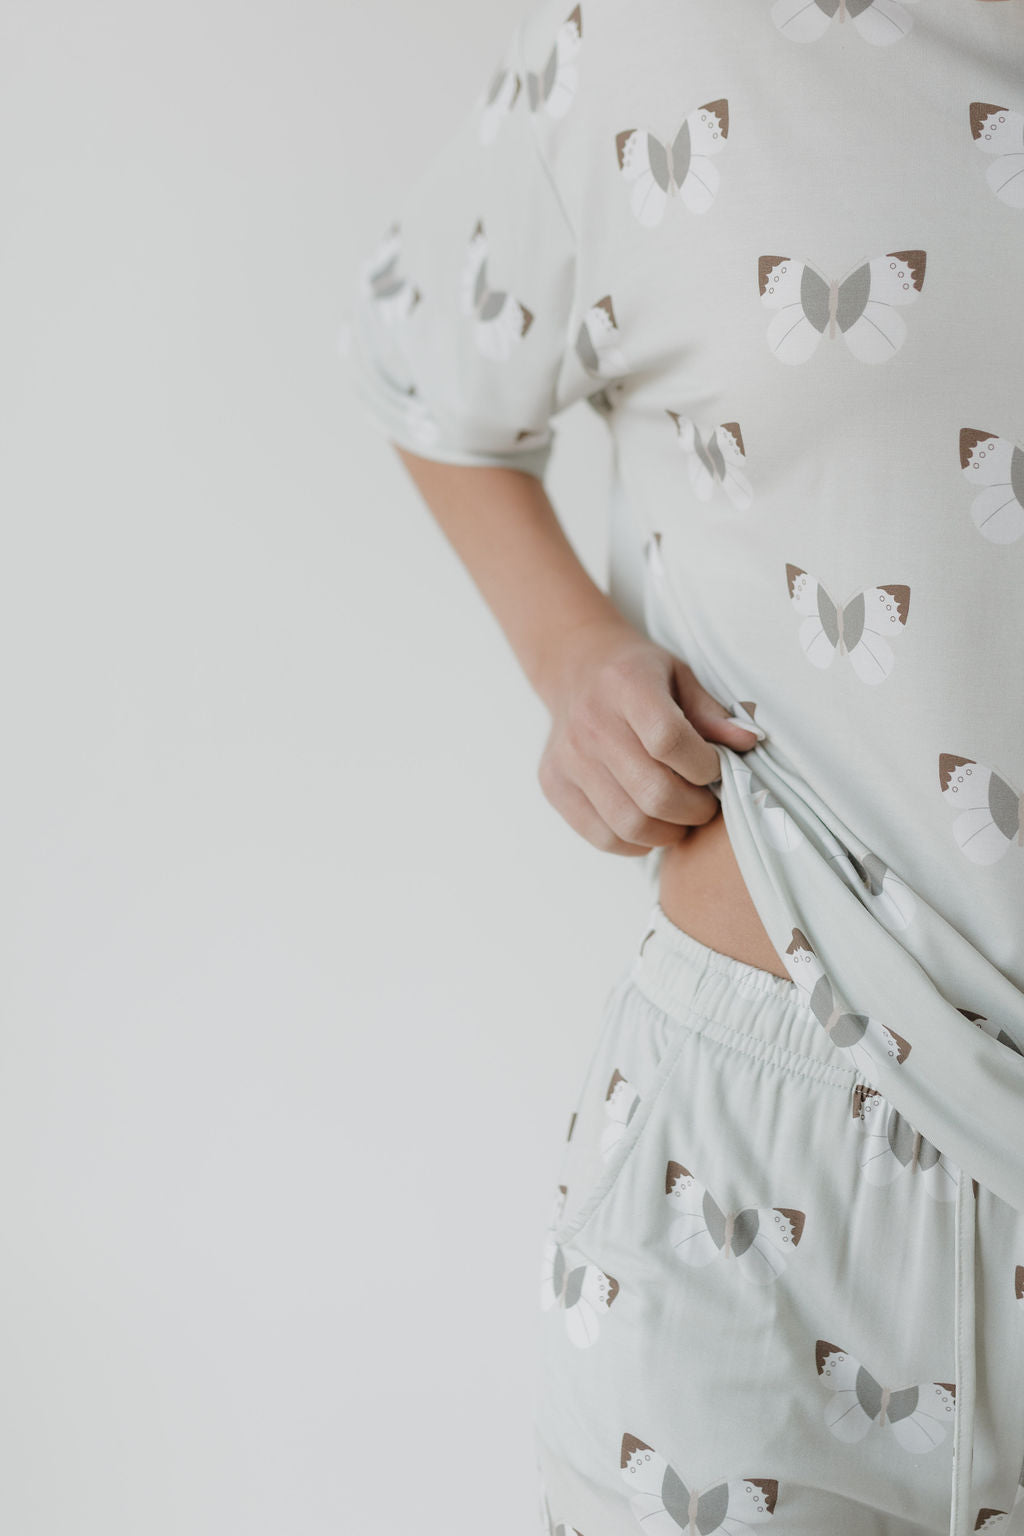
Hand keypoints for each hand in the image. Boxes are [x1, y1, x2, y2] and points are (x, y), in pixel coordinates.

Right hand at [535, 616, 760, 857]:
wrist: (576, 668)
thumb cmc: (638, 675)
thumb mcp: (680, 676)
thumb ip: (713, 712)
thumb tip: (748, 742)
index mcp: (625, 686)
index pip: (668, 740)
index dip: (703, 766)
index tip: (715, 768)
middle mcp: (590, 724)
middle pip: (653, 793)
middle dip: (696, 809)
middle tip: (707, 803)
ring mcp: (567, 759)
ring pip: (630, 824)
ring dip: (670, 831)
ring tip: (681, 816)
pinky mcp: (554, 786)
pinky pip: (603, 837)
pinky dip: (637, 843)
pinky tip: (651, 823)